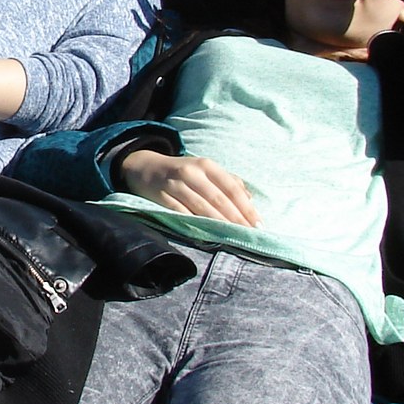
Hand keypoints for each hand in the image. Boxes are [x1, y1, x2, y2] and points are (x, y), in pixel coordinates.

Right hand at [119, 150, 259, 226]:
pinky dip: (194, 224)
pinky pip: (181, 213)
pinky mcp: (161, 196)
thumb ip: (228, 182)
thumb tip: (250, 199)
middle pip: (218, 199)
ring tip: (232, 238)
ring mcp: (175, 185)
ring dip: (219, 224)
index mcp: (206, 166)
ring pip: (201, 208)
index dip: (246, 207)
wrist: (145, 167)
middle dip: (235, 219)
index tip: (257, 224)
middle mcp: (191, 173)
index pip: (232, 187)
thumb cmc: (182, 172)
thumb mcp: (205, 170)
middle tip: (248, 236)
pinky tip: (206, 235)